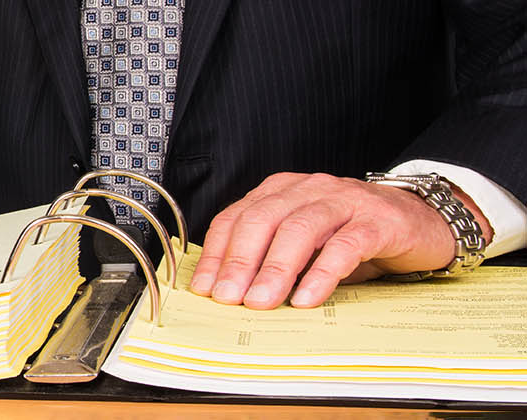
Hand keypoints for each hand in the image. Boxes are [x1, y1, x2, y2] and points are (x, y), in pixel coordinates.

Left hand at [188, 172, 491, 308]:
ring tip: (260, 302)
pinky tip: (306, 298)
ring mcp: (345, 201)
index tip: (204, 288)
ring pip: (300, 229)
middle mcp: (310, 189)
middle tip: (228, 298)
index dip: (217, 254)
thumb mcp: (305, 244)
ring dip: (276, 269)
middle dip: (241, 262)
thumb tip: (231, 293)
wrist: (423, 222)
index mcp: (282, 191)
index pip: (237, 217)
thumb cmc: (353, 236)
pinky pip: (345, 245)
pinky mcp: (379, 221)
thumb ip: (272, 257)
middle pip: (263, 220)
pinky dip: (322, 273)